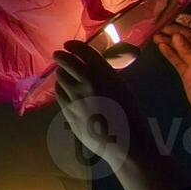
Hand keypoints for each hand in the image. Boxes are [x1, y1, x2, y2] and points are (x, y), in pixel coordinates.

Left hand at [53, 40, 136, 165]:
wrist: (128, 144)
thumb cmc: (131, 115)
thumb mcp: (121, 88)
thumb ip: (104, 75)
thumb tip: (87, 65)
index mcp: (106, 74)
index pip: (83, 51)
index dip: (73, 46)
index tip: (69, 45)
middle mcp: (88, 83)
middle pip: (66, 62)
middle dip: (61, 56)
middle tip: (59, 55)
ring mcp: (76, 99)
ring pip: (60, 78)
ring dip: (61, 73)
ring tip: (63, 73)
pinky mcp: (69, 113)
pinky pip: (60, 95)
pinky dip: (61, 89)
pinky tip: (64, 90)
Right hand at [153, 15, 190, 132]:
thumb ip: (188, 52)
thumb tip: (176, 36)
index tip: (176, 17)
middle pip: (190, 38)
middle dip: (177, 31)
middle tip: (160, 26)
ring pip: (182, 48)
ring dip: (170, 41)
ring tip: (155, 35)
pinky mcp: (188, 73)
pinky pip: (178, 60)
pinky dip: (170, 53)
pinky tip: (161, 47)